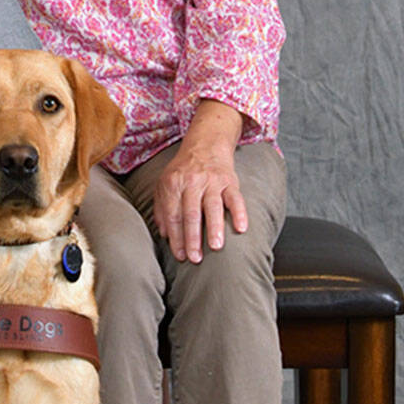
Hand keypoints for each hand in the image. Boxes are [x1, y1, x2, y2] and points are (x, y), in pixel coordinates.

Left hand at [153, 132, 246, 264]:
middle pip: (191, 213)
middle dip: (192, 238)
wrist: (205, 144)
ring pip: (213, 206)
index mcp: (173, 184)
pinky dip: (239, 213)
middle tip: (195, 258)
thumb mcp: (165, 184)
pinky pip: (235, 198)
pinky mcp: (230, 181)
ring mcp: (212, 181)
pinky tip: (241, 228)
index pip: (173, 215)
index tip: (180, 255)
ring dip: (214, 227)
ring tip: (216, 247)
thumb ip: (161, 208)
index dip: (176, 237)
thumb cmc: (183, 171)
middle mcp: (192, 182)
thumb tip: (163, 234)